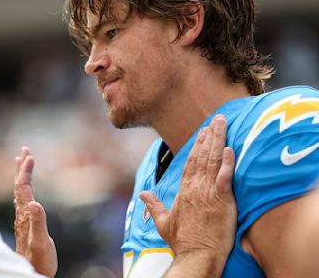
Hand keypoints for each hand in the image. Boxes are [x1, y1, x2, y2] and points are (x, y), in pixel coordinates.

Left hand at [14, 146, 56, 277]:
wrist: (32, 273)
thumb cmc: (38, 261)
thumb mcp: (40, 241)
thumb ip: (38, 222)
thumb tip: (34, 203)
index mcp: (25, 214)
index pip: (24, 187)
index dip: (26, 171)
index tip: (30, 155)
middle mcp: (22, 213)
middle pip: (19, 186)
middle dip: (22, 167)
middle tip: (24, 149)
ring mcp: (23, 218)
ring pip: (20, 191)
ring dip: (22, 175)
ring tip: (21, 162)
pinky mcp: (26, 223)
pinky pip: (23, 199)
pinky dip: (25, 188)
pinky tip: (26, 189)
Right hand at [140, 115, 236, 276]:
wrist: (196, 255)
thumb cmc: (183, 242)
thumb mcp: (164, 222)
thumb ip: (153, 205)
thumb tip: (142, 193)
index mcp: (184, 191)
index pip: (191, 162)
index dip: (198, 145)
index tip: (203, 131)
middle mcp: (195, 187)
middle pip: (202, 156)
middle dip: (210, 136)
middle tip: (217, 119)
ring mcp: (208, 192)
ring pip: (213, 161)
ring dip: (219, 140)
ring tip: (223, 124)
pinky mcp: (221, 200)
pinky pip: (225, 176)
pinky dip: (228, 162)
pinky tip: (231, 148)